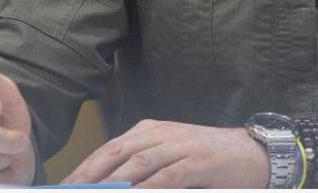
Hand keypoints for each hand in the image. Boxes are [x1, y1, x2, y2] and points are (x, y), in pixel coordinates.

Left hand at [61, 119, 270, 187]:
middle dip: (88, 176)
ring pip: (136, 163)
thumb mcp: (171, 159)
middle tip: (68, 192)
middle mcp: (160, 133)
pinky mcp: (197, 161)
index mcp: (149, 131)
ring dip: (111, 184)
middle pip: (115, 153)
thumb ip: (143, 171)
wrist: (254, 154)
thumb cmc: (208, 161)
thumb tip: (111, 188)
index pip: (108, 149)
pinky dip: (147, 188)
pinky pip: (167, 176)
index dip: (84, 168)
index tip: (63, 186)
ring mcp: (179, 145)